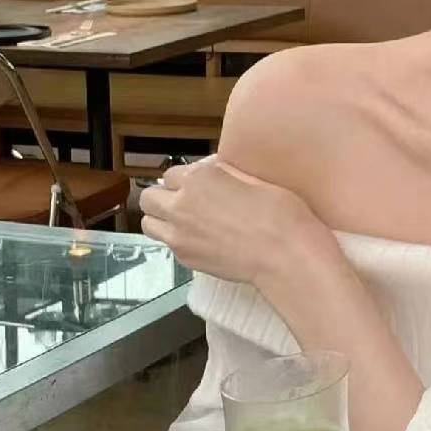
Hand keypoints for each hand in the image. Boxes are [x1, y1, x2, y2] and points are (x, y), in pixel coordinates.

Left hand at [139, 155, 354, 332]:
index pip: (172, 173)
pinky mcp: (184, 257)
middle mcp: (181, 203)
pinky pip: (167, 244)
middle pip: (149, 197)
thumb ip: (223, 174)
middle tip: (183, 201)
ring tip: (184, 221)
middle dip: (163, 196)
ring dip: (161, 218)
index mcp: (198, 177)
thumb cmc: (277, 211)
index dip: (186, 178)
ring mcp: (178, 234)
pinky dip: (176, 239)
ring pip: (148, 222)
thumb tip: (215, 173)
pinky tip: (200, 239)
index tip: (199, 184)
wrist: (282, 253)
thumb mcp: (252, 178)